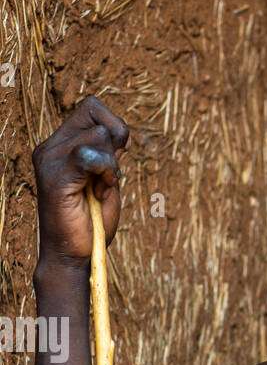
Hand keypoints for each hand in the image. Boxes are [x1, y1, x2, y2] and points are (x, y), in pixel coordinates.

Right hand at [32, 95, 129, 274]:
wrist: (73, 256)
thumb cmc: (91, 223)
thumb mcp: (106, 180)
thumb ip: (109, 153)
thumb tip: (120, 130)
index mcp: (60, 145)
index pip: (92, 107)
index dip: (113, 128)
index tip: (111, 162)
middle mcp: (50, 147)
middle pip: (98, 115)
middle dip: (116, 146)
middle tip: (105, 178)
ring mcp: (50, 159)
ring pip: (99, 135)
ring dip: (112, 166)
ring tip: (98, 191)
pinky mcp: (55, 175)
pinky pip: (91, 155)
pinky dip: (106, 173)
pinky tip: (98, 193)